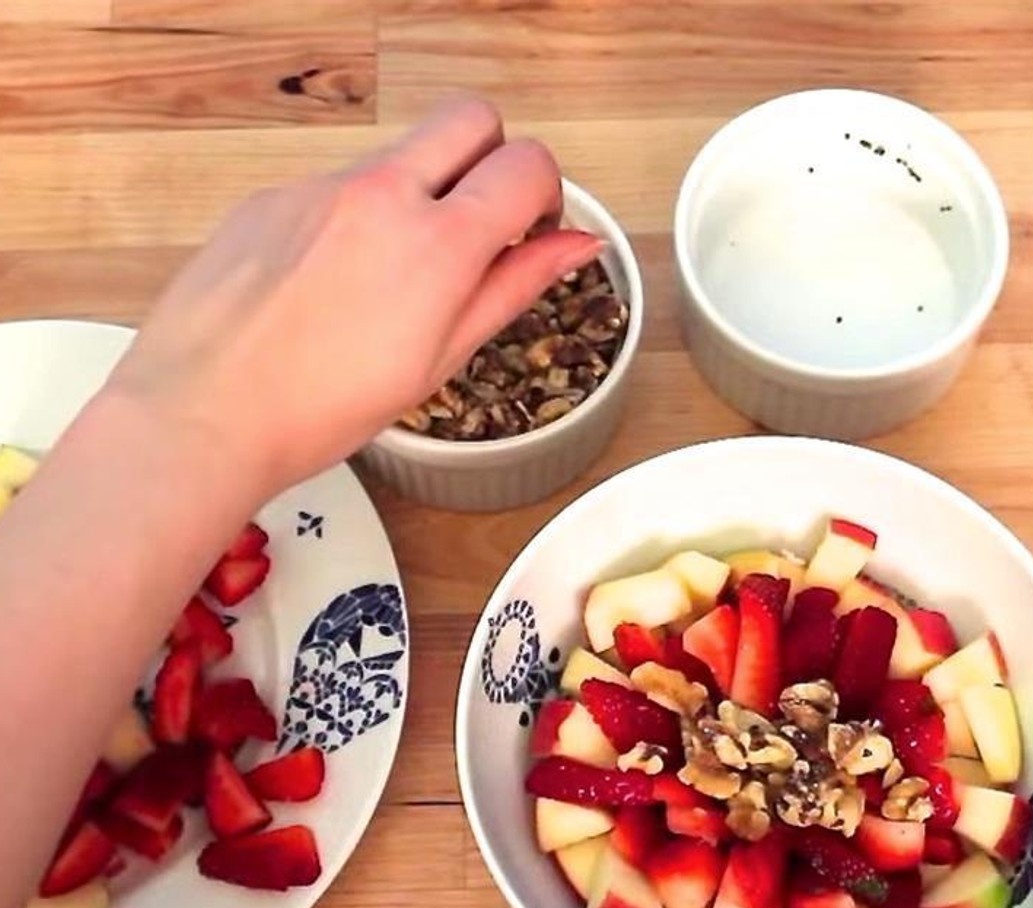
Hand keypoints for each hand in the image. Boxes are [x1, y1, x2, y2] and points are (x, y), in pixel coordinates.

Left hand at [107, 96, 600, 496]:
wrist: (204, 412)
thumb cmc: (322, 407)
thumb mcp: (441, 356)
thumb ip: (514, 286)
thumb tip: (576, 245)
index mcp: (437, 243)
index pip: (527, 164)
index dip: (545, 195)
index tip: (531, 231)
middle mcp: (380, 194)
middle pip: (471, 118)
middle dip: (493, 158)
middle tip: (481, 224)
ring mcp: (321, 188)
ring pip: (400, 154)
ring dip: (422, 191)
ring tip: (396, 278)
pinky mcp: (273, 196)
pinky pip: (338, 184)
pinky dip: (357, 218)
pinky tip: (333, 285)